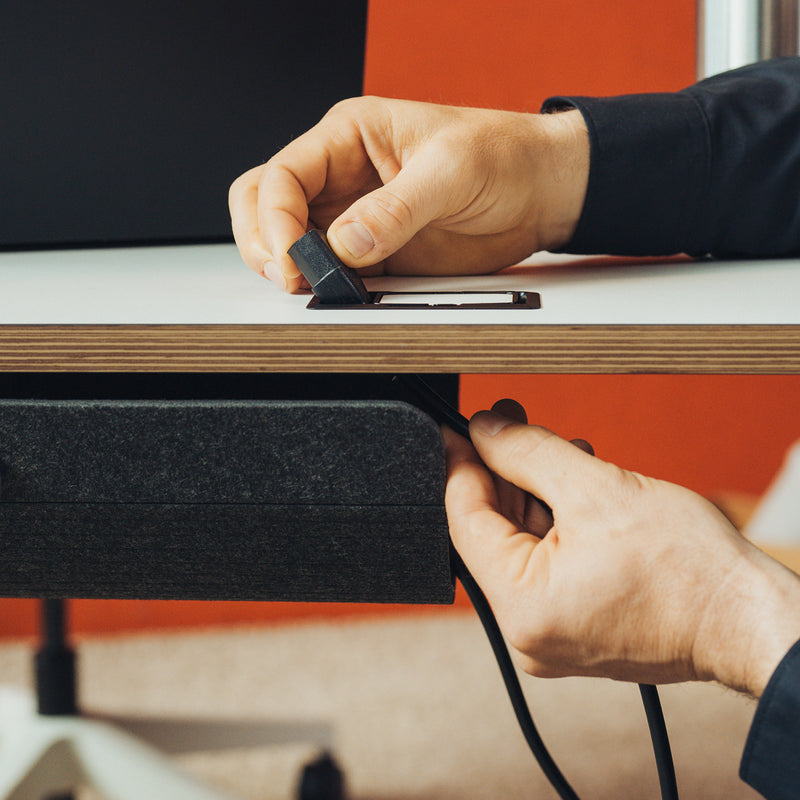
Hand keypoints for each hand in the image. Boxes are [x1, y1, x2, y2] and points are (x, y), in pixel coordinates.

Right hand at [228, 97, 588, 290]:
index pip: (282, 175)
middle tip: (291, 279)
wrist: (543, 192)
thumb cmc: (504, 157)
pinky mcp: (376, 253)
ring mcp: (355, 217)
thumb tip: (345, 244)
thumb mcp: (452, 171)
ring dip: (290, 269)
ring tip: (312, 289)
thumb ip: (396, 209)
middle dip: (265, 244)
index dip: (275, 219)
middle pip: (266, 205)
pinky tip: (339, 296)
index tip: (294, 259)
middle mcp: (343, 176)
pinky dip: (325, 288)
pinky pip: (332, 271)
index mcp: (349, 136)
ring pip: (290, 241)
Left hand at [444, 402, 799, 696]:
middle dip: (503, 472)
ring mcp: (551, 634)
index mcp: (521, 606)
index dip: (461, 465)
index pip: (465, 521)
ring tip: (554, 449)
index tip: (459, 430)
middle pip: (492, 532)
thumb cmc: (689, 570)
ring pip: (520, 546)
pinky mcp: (574, 628)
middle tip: (509, 423)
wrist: (745, 616)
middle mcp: (527, 631)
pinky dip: (553, 524)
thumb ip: (527, 453)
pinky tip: (570, 486)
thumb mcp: (594, 489)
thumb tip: (483, 431)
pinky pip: (545, 566)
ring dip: (532, 493)